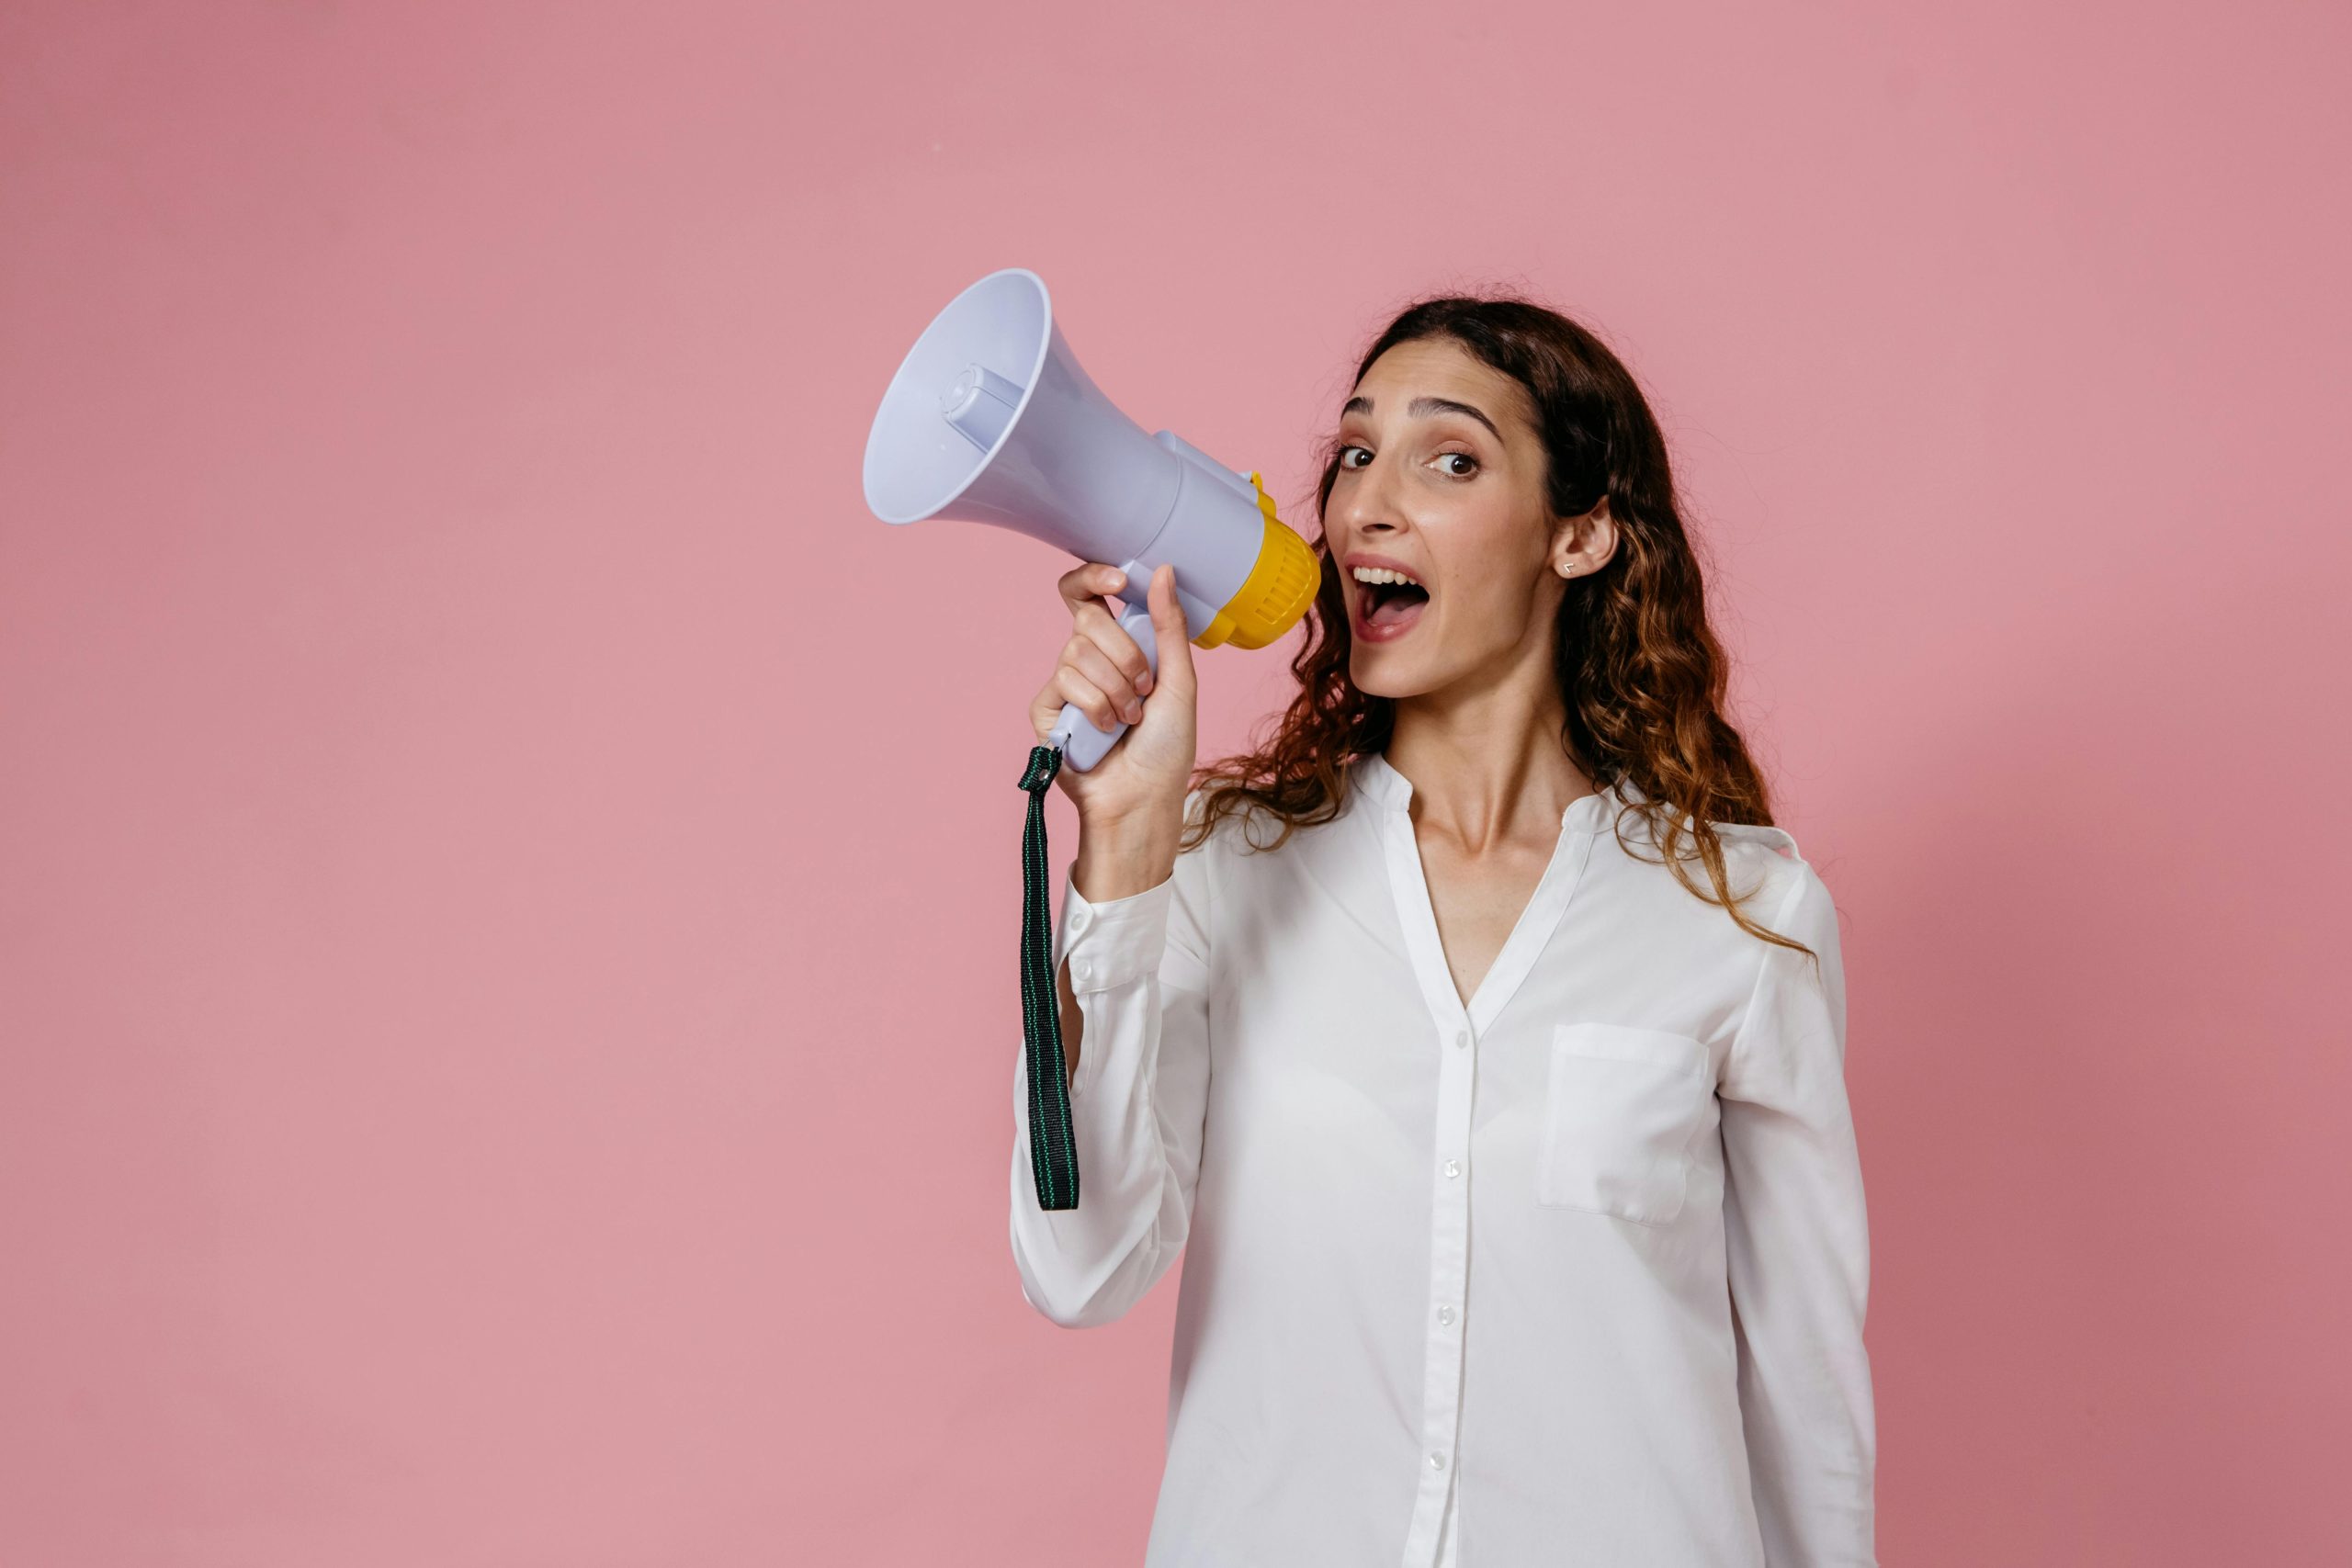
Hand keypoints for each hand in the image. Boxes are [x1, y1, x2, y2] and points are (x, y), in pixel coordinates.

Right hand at [1029, 561, 1196, 832]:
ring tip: (1128, 720)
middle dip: (1125, 655)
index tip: (1119, 580)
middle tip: (1144, 689)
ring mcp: (1065, 683)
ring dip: (1115, 690)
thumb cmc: (1167, 746)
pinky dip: (1094, 707)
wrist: (1144, 796)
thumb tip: (1163, 570)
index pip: (1088, 593)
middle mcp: (1088, 658)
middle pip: (1086, 618)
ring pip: (1076, 652)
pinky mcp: (1046, 709)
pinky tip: (1104, 731)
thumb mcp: (1180, 680)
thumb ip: (1169, 626)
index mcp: (1118, 644)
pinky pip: (1063, 682)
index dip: (1093, 576)